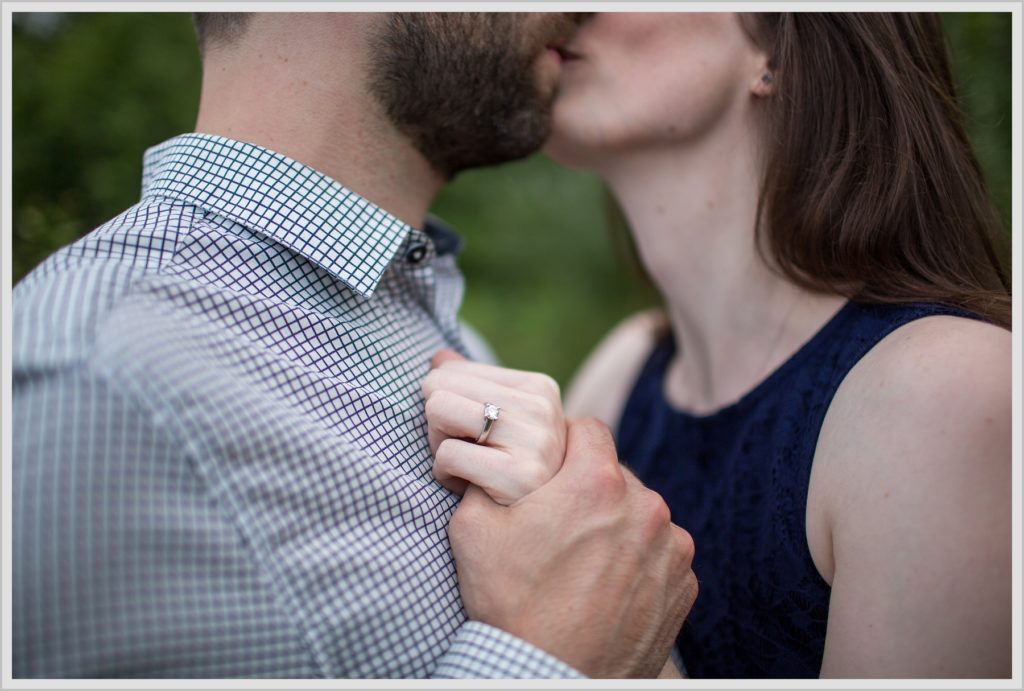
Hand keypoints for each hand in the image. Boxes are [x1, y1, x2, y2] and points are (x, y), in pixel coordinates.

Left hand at [422, 349, 566, 504]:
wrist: (541, 528)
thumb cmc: (508, 468)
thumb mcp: (495, 420)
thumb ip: (468, 385)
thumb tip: (439, 356)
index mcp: (538, 387)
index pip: (449, 371)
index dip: (448, 403)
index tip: (473, 433)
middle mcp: (541, 408)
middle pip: (438, 387)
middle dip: (439, 422)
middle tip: (466, 450)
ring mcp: (534, 441)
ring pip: (438, 411)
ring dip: (438, 444)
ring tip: (465, 464)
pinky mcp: (518, 475)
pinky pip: (447, 454)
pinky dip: (444, 474)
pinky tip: (468, 487)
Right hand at [447, 416, 697, 677]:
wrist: (547, 680)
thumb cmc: (510, 605)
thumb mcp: (473, 528)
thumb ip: (484, 475)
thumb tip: (489, 454)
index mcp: (598, 482)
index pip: (588, 429)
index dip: (564, 444)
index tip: (549, 468)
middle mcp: (647, 506)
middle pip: (615, 474)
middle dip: (588, 489)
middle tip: (557, 523)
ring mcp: (672, 548)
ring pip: (640, 514)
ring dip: (616, 525)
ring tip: (581, 561)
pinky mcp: (684, 585)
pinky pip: (659, 554)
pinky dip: (638, 561)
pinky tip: (605, 586)